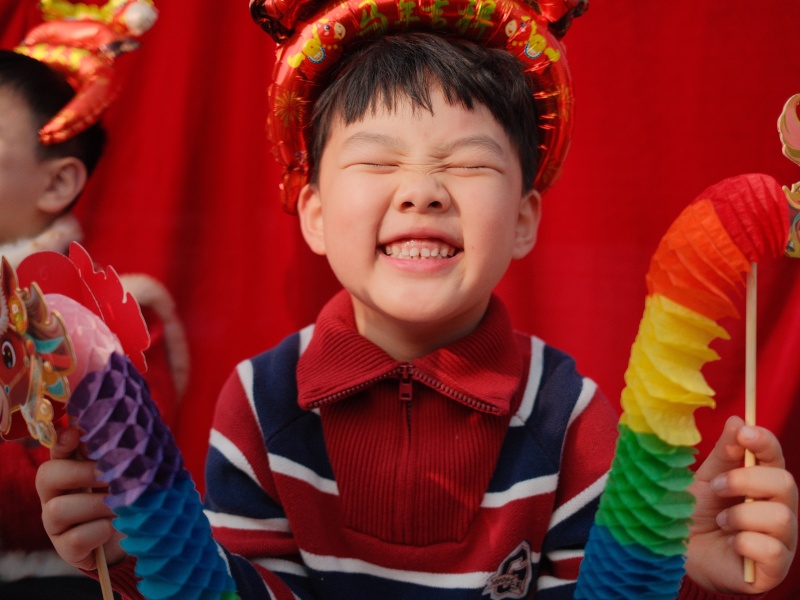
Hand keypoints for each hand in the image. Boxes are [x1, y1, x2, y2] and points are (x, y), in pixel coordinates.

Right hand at [36, 425, 126, 570]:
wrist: (133, 535)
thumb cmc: (128, 495)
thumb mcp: (127, 473)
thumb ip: (120, 455)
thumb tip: (124, 435)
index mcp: (68, 467)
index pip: (57, 449)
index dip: (62, 441)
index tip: (76, 434)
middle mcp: (55, 493)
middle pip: (46, 476)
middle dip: (81, 473)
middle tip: (110, 476)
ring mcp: (56, 523)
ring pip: (57, 510)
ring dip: (94, 505)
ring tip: (119, 505)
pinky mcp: (66, 549)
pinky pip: (73, 540)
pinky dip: (97, 532)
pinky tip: (113, 527)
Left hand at [685, 415, 797, 593]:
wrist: (675, 553)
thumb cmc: (692, 514)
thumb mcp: (704, 480)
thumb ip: (722, 454)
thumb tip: (738, 420)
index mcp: (762, 484)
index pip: (775, 457)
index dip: (765, 442)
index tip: (745, 433)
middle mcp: (778, 510)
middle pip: (786, 483)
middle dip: (747, 480)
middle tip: (717, 487)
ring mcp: (780, 541)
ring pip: (782, 517)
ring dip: (742, 515)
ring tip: (720, 520)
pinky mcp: (773, 569)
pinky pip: (773, 550)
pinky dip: (744, 542)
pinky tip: (729, 542)